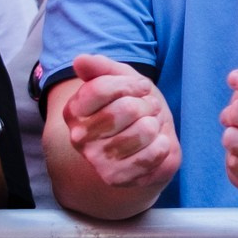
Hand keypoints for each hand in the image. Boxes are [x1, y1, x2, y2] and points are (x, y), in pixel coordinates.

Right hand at [61, 52, 179, 190]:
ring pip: (144, 129)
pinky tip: (154, 146)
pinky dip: (163, 145)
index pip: (102, 87)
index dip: (132, 84)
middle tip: (146, 111)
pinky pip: (155, 152)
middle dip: (147, 105)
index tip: (141, 88)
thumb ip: (102, 67)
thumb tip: (81, 60)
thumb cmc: (134, 108)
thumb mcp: (122, 80)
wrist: (146, 144)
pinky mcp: (118, 177)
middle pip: (127, 108)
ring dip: (155, 125)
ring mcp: (97, 160)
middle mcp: (79, 137)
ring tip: (149, 128)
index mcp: (74, 111)